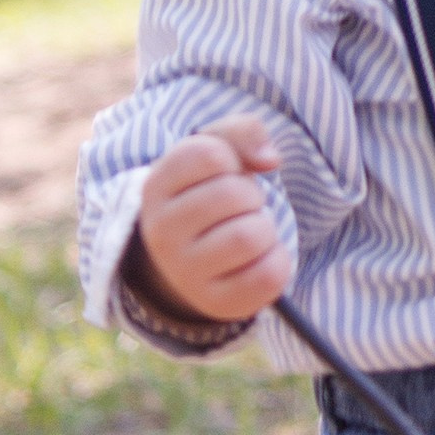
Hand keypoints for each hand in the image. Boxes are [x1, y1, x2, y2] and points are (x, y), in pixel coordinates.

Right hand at [128, 115, 292, 326]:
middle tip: (240, 208)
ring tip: (250, 232)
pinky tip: (260, 258)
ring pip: (250, 236)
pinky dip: (277, 260)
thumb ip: (242, 132)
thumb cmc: (210, 196)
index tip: (224, 174)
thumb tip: (270, 159)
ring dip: (265, 228)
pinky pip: (267, 276)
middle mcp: (161, 232)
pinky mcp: (216, 302)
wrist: (192, 261)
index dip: (232, 159)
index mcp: (156, 187)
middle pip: (233, 194)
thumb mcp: (216, 152)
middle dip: (252, 196)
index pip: (209, 154)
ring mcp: (185, 271)